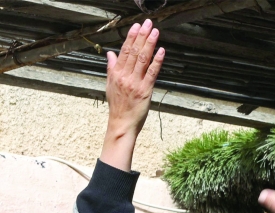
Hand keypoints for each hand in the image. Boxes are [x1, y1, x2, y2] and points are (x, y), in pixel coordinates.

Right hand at [101, 20, 164, 171]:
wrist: (121, 123)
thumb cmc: (117, 105)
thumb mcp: (110, 84)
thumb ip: (112, 68)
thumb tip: (110, 53)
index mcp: (116, 73)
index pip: (124, 51)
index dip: (131, 38)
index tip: (136, 26)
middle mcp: (125, 76)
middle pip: (134, 52)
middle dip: (142, 36)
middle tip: (148, 23)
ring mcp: (135, 83)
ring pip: (142, 59)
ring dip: (149, 44)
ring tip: (155, 32)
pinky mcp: (145, 91)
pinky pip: (152, 73)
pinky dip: (157, 61)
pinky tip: (161, 51)